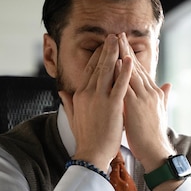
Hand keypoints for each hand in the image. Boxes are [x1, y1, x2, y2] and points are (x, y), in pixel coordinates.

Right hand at [59, 34, 132, 170]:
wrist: (91, 154)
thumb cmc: (86, 138)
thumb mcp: (73, 117)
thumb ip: (68, 103)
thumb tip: (61, 91)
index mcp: (79, 96)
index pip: (89, 71)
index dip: (96, 57)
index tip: (102, 46)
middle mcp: (88, 94)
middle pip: (97, 66)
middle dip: (105, 50)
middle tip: (113, 36)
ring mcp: (99, 98)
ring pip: (107, 71)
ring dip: (114, 53)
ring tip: (120, 39)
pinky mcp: (112, 105)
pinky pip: (120, 84)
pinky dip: (124, 71)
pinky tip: (129, 59)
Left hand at [118, 32, 173, 171]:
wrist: (156, 151)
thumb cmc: (154, 135)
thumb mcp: (160, 112)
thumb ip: (164, 97)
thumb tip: (169, 85)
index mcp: (154, 94)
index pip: (142, 71)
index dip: (133, 56)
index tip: (125, 44)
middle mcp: (150, 92)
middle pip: (136, 66)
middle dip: (127, 50)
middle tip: (119, 34)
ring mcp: (144, 98)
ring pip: (132, 72)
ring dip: (123, 55)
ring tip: (115, 41)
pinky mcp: (136, 105)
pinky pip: (126, 85)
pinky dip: (121, 73)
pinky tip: (115, 62)